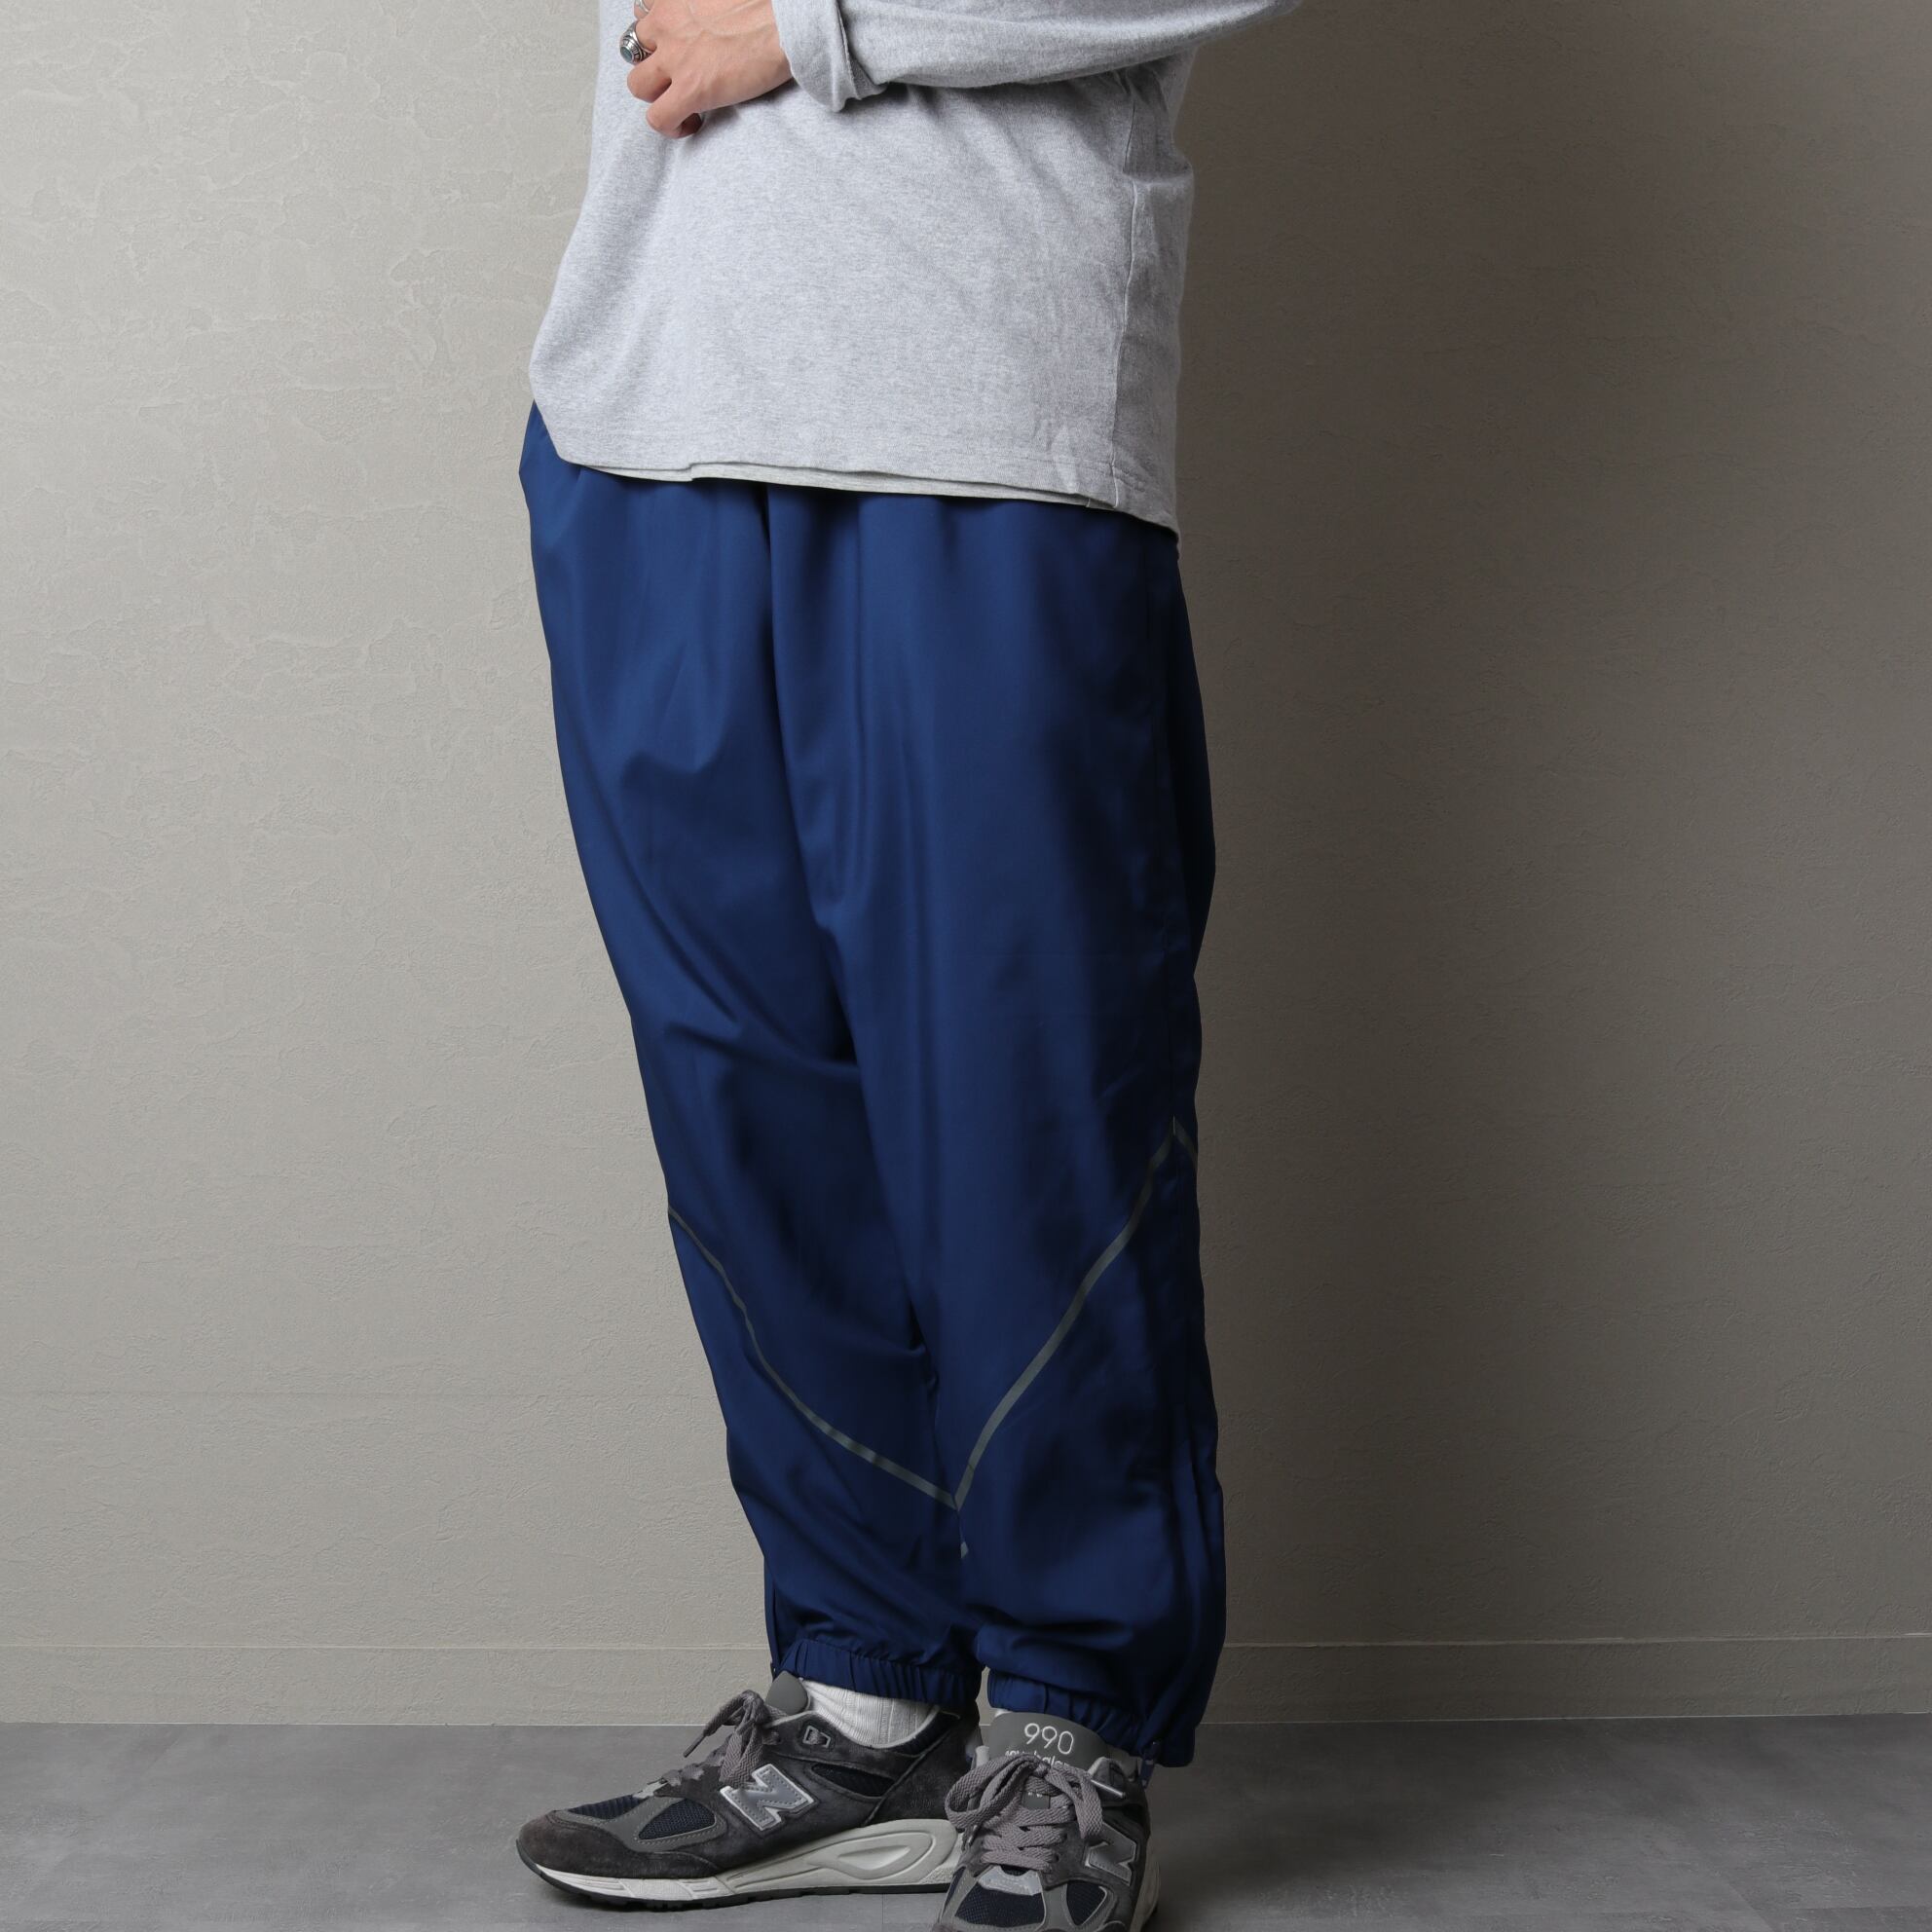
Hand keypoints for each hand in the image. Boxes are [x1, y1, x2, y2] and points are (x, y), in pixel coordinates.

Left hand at [626, 0, 792, 137]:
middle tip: (676, 79)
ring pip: (639, 86)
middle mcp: (667, 25)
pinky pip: (659, 118)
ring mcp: (676, 59)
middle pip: (634, 53)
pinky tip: (691, 123)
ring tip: (681, 104)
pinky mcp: (691, 90)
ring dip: (656, 97)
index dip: (656, 38)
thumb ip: (702, 7)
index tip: (671, 49)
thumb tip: (712, 23)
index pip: (643, 16)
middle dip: (653, 67)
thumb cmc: (765, 6)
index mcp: (673, 0)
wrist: (784, 22)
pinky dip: (670, 126)